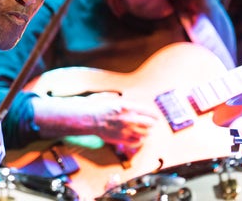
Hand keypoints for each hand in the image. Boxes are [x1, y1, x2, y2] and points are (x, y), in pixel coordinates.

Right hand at [32, 93, 157, 148]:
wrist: (87, 118)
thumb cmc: (96, 107)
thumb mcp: (109, 98)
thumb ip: (120, 99)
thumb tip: (122, 97)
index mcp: (128, 107)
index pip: (149, 112)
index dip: (154, 115)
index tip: (155, 117)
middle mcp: (129, 118)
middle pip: (150, 124)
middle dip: (150, 124)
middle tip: (150, 124)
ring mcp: (126, 130)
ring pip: (145, 134)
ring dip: (146, 133)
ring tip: (144, 132)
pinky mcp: (121, 139)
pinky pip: (136, 143)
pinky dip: (139, 142)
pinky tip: (137, 139)